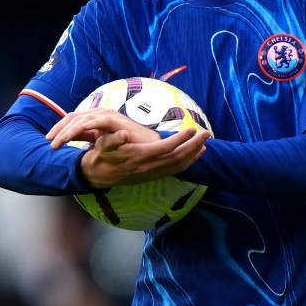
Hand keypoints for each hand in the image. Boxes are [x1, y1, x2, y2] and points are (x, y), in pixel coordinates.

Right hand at [46, 108, 208, 188]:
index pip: (166, 148)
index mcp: (140, 156)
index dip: (181, 139)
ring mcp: (153, 173)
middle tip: (207, 134)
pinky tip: (194, 156)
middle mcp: (149, 167)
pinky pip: (175, 171)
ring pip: (179, 166)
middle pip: (178, 158)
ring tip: (205, 145)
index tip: (192, 129)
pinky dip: (187, 164)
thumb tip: (121, 133)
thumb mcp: (102, 145)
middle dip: (195, 146)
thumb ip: (112, 139)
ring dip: (194, 156)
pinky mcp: (154, 176)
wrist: (99, 175)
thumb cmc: (102, 155)